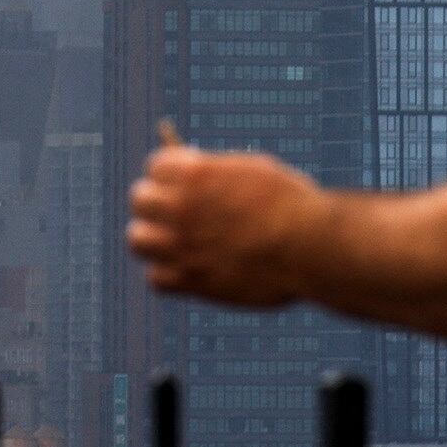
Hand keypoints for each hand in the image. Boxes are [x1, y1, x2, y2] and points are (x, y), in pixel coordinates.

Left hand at [127, 144, 323, 307]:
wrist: (308, 245)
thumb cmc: (289, 203)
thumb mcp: (250, 171)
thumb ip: (214, 174)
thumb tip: (191, 175)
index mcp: (194, 172)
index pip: (155, 166)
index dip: (168, 172)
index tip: (180, 181)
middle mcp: (180, 207)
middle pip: (138, 199)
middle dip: (154, 202)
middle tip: (171, 210)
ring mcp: (182, 245)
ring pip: (137, 240)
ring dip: (152, 238)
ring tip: (172, 240)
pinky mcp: (192, 281)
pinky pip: (155, 279)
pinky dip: (166, 275)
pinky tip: (186, 269)